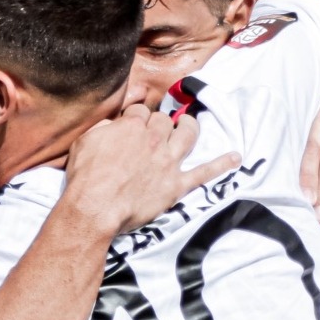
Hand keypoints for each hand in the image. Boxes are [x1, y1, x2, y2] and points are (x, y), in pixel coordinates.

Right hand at [64, 104, 239, 235]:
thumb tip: (112, 124)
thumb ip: (102, 128)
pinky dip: (221, 165)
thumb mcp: (85, 142)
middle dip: (161, 122)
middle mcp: (154, 140)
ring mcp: (168, 162)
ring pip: (188, 136)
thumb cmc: (85, 177)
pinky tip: (235, 157)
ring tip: (190, 124)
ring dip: (190, 127)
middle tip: (156, 130)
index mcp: (132, 127)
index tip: (133, 123)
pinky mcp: (175, 185)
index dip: (136, 117)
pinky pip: (203, 173)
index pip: (141, 111)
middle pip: (165, 121)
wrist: (96, 207)